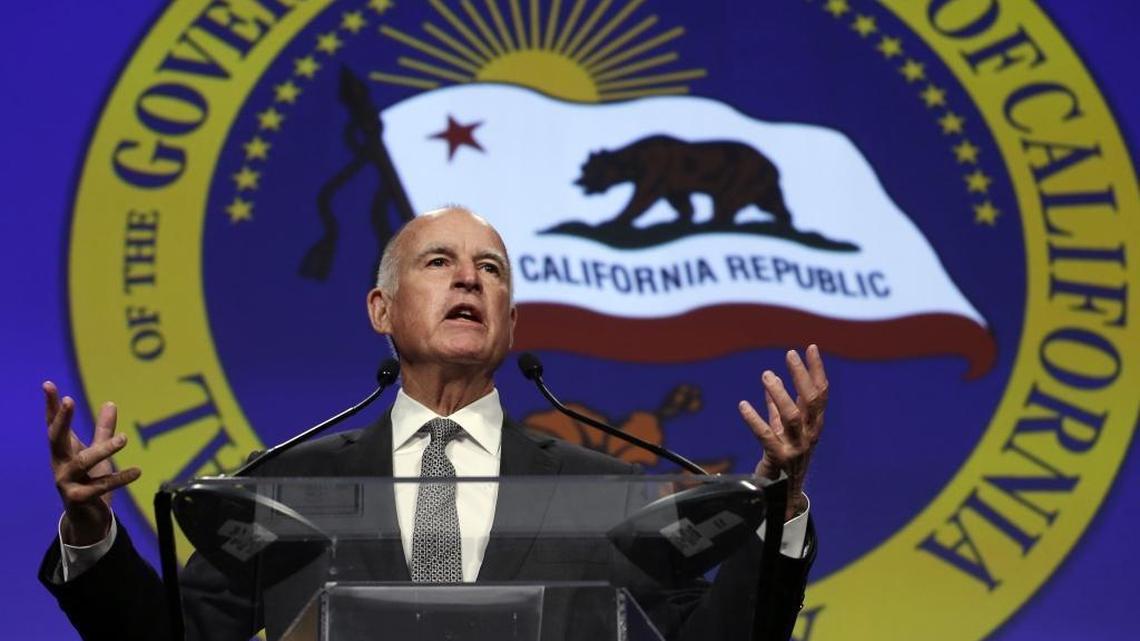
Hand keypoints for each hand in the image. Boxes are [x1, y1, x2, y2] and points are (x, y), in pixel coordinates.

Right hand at [45, 381, 140, 545]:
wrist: (86, 519)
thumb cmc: (89, 480)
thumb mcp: (96, 452)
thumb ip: (103, 430)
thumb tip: (111, 403)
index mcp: (62, 451)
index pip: (53, 425)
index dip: (50, 405)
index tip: (47, 384)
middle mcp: (59, 464)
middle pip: (56, 438)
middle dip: (62, 420)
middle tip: (69, 401)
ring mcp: (66, 482)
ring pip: (82, 462)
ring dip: (104, 450)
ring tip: (124, 438)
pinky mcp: (78, 499)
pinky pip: (100, 487)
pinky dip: (119, 479)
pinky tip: (137, 471)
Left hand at [737, 345, 827, 520]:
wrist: (782, 494)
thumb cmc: (784, 457)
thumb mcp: (782, 429)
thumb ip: (777, 406)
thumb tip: (770, 378)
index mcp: (814, 425)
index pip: (820, 393)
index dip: (817, 370)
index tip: (811, 348)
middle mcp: (810, 434)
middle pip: (811, 400)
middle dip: (802, 375)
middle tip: (789, 354)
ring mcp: (796, 447)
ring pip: (791, 416)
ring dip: (779, 393)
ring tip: (766, 374)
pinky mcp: (779, 459)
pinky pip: (765, 436)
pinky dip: (753, 419)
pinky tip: (743, 405)